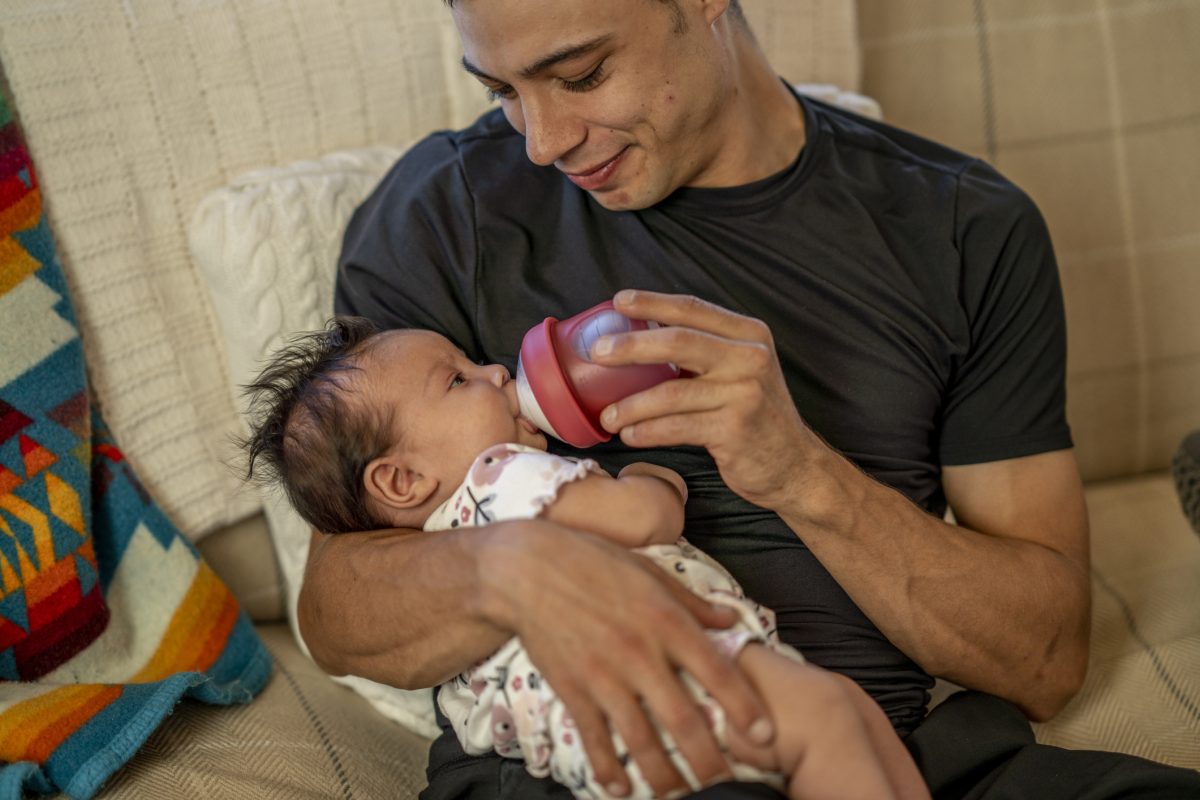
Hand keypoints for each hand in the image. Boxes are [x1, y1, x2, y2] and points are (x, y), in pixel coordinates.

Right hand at [482, 523, 773, 796]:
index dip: (744, 707)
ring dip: (664, 775)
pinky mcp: (572, 689)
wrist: (528, 569)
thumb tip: (731, 620)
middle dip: (709, 759)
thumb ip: (692, 603)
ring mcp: (604, 676)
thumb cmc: (594, 562)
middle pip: (683, 719)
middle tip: (726, 784)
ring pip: (641, 739)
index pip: (716, 672)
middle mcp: (639, 653)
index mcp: (665, 620)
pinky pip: (595, 738)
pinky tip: (622, 789)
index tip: (766, 735)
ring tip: (680, 796)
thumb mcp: (650, 572)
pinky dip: (608, 768)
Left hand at [592, 290, 821, 508]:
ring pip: (672, 392)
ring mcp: (744, 393)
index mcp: (748, 335)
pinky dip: (648, 431)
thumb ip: (705, 351)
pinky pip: (677, 427)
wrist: (793, 465)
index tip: (618, 301)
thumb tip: (639, 337)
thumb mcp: (740, 371)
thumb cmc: (753, 415)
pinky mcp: (735, 429)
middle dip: (632, 345)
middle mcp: (750, 358)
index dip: (652, 303)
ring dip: (631, 404)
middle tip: (597, 353)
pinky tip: (629, 434)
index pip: (693, 309)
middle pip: (679, 342)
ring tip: (606, 415)